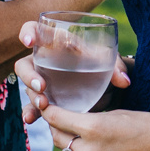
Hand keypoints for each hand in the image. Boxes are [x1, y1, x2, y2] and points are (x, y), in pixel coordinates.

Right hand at [12, 21, 132, 126]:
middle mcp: (44, 61)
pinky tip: (31, 120)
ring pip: (28, 86)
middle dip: (29, 74)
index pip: (36, 30)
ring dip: (32, 95)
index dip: (29, 33)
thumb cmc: (104, 66)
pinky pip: (33, 106)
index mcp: (57, 43)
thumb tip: (124, 81)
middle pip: (25, 64)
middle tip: (40, 85)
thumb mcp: (111, 63)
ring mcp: (42, 81)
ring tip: (44, 104)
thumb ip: (117, 68)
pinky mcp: (45, 99)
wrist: (106, 88)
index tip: (30, 41)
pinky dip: (31, 112)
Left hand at [39, 103, 149, 150]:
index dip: (49, 111)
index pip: (56, 119)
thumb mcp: (117, 114)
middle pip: (59, 140)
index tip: (46, 108)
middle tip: (62, 123)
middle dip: (58, 129)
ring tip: (81, 140)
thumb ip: (89, 119)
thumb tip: (69, 121)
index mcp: (94, 128)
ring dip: (71, 149)